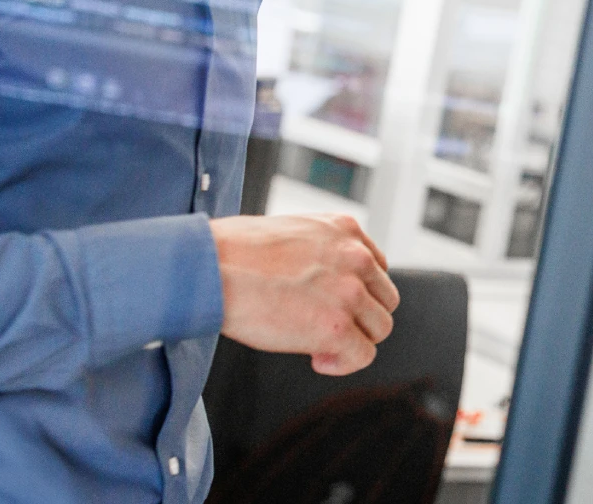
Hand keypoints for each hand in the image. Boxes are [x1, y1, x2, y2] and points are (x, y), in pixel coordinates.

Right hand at [210, 213, 399, 375]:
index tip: (333, 304)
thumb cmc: (232, 252)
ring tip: (318, 345)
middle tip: (324, 326)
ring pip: (379, 328)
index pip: (377, 267)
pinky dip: (343, 363)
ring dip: (353, 340)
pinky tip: (317, 359)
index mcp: (346, 229)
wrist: (209, 268)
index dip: (358, 292)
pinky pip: (363, 355)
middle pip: (384, 299)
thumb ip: (320, 250)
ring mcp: (349, 293)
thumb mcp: (292, 232)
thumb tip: (319, 280)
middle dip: (359, 317)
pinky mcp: (336, 328)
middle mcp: (357, 257)